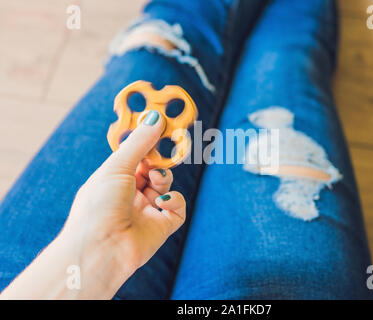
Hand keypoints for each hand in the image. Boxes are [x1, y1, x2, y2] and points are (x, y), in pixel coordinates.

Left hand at [0, 110, 185, 298]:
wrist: (101, 248)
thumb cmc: (99, 205)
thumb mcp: (118, 166)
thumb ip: (140, 143)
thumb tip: (157, 118)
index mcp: (114, 180)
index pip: (135, 157)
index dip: (147, 144)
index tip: (160, 128)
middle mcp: (130, 195)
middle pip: (153, 169)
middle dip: (158, 159)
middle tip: (163, 149)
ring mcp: (146, 211)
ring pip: (166, 184)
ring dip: (163, 177)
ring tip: (155, 179)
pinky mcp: (162, 226)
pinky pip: (177, 206)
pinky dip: (173, 199)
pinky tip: (161, 201)